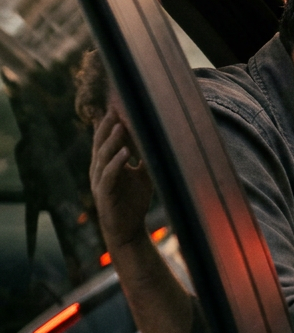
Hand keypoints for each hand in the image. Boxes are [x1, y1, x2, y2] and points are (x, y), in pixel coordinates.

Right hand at [91, 107, 152, 249]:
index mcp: (106, 163)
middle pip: (100, 142)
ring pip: (102, 156)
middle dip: (108, 125)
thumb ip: (143, 157)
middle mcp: (99, 169)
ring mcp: (99, 182)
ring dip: (112, 140)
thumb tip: (155, 137)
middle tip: (116, 107)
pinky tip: (125, 153)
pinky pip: (109, 175)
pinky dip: (116, 163)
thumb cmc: (134, 201)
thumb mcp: (142, 175)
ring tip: (122, 125)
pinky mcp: (104, 194)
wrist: (128, 229)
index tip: (117, 103)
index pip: (105, 138)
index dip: (109, 122)